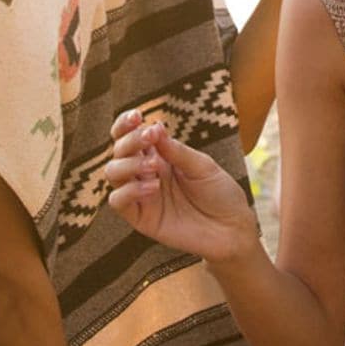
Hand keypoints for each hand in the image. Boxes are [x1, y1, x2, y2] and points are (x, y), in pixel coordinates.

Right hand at [103, 110, 261, 263]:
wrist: (232, 229)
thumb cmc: (219, 193)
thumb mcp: (202, 166)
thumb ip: (176, 150)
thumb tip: (154, 126)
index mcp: (159, 155)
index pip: (130, 136)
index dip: (126, 124)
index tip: (137, 116)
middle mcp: (145, 173)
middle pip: (119, 151)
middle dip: (129, 140)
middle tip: (148, 137)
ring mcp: (141, 195)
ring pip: (112, 173)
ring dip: (128, 164)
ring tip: (154, 166)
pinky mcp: (140, 218)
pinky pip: (118, 201)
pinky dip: (129, 190)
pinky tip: (152, 186)